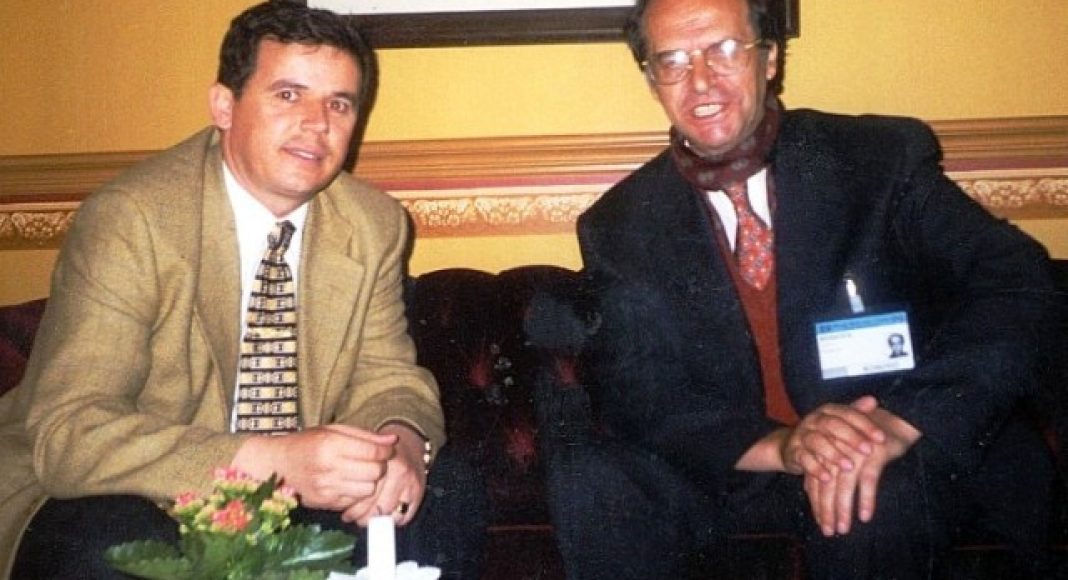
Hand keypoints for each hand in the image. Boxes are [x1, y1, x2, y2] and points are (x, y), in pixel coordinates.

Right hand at [231, 424, 396, 510]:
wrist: (276, 464)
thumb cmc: (307, 443)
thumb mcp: (333, 431)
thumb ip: (365, 436)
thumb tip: (393, 440)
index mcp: (330, 444)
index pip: (373, 452)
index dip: (386, 451)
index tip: (386, 450)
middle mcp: (328, 467)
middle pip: (375, 472)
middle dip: (380, 466)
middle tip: (374, 461)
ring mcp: (326, 487)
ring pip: (368, 489)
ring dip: (370, 481)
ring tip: (361, 472)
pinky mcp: (324, 502)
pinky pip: (355, 500)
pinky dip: (357, 492)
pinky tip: (349, 483)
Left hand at [343, 423, 428, 526]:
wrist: (409, 443)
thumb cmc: (382, 452)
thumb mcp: (367, 454)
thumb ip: (354, 469)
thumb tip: (340, 495)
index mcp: (383, 461)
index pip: (366, 494)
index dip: (353, 508)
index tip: (345, 513)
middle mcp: (399, 473)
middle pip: (377, 507)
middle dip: (362, 518)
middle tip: (351, 518)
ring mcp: (410, 484)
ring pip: (390, 515)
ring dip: (376, 522)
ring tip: (364, 520)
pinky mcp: (419, 493)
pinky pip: (404, 517)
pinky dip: (393, 521)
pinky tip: (383, 517)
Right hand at [780, 396, 885, 482]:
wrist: (789, 446)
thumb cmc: (823, 435)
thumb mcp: (839, 423)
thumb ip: (856, 413)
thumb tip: (873, 400)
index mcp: (827, 411)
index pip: (847, 413)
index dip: (865, 425)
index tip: (882, 438)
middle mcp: (813, 420)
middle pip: (832, 424)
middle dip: (852, 438)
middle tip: (869, 451)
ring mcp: (801, 435)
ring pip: (817, 441)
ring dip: (834, 454)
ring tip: (849, 467)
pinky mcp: (793, 451)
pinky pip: (803, 458)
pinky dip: (815, 468)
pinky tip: (828, 478)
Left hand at [804, 402, 920, 535]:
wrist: (895, 419)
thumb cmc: (866, 437)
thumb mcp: (842, 452)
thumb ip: (824, 468)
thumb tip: (806, 488)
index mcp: (829, 452)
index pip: (816, 481)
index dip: (817, 503)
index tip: (819, 522)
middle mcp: (838, 452)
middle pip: (827, 486)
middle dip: (827, 511)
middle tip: (828, 532)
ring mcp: (854, 453)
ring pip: (844, 486)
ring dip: (843, 510)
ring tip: (843, 529)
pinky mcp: (873, 455)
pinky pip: (868, 481)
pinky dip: (866, 499)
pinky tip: (864, 517)